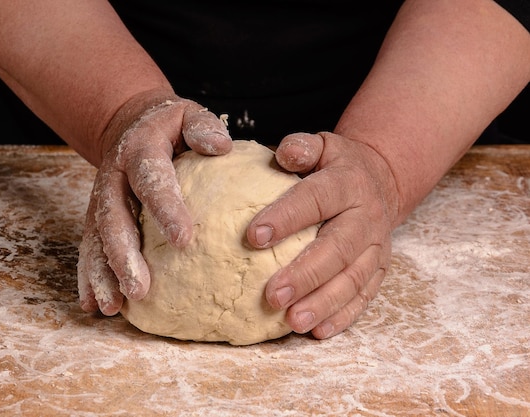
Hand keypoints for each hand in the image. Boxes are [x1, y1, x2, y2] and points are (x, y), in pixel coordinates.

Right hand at [77, 89, 231, 314]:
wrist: (128, 123)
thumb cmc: (168, 125)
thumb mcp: (188, 114)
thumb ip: (203, 126)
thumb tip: (221, 147)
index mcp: (140, 151)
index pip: (152, 181)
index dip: (165, 209)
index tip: (184, 239)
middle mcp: (114, 178)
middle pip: (114, 219)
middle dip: (124, 255)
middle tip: (139, 288)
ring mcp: (101, 200)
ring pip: (97, 240)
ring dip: (102, 274)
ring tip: (112, 306)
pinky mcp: (96, 217)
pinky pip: (89, 247)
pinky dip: (89, 276)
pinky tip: (93, 304)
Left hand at [247, 132, 399, 338]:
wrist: (381, 180)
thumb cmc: (336, 166)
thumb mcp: (323, 145)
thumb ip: (303, 148)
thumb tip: (284, 154)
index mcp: (348, 184)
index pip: (316, 200)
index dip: (286, 218)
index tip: (253, 237)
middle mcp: (366, 218)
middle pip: (337, 249)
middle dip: (304, 275)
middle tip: (272, 296)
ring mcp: (377, 247)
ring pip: (352, 279)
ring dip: (323, 303)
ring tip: (293, 322)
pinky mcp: (379, 270)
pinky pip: (364, 296)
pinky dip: (343, 316)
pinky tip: (318, 331)